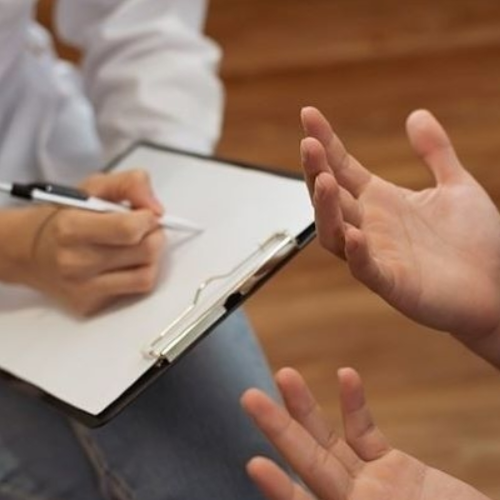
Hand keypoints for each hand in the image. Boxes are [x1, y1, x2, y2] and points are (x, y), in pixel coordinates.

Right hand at [25, 169, 165, 314]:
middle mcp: (75, 262)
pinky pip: (133, 291)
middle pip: (145, 252)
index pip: (130, 229)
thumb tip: (156, 208)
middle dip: (154, 236)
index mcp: (72, 228)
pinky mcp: (89, 306)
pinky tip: (124, 265)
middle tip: (144, 229)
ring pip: (146, 276)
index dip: (148, 219)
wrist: (24, 251)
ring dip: (150, 259)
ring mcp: (83, 288)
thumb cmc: (61, 218)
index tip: (145, 214)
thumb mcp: (92, 187)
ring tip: (136, 247)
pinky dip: (137, 276)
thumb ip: (129, 184)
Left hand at [242, 367, 489, 499]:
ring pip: (330, 441)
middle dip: (279, 429)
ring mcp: (372, 485)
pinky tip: (345, 377)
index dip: (281, 489)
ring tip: (285, 375)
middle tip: (249, 397)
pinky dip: (355, 405)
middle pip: (309, 463)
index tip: (254, 464)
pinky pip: (366, 434)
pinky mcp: (394, 468)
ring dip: (307, 408)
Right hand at [300, 107, 499, 343]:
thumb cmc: (476, 243)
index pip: (343, 167)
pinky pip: (365, 268)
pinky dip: (356, 254)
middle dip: (315, 170)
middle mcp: (371, 225)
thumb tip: (417, 115)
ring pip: (334, 232)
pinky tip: (353, 235)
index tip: (309, 115)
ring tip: (324, 181)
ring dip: (325, 208)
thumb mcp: (457, 186)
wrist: (499, 287)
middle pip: (330, 196)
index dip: (325, 142)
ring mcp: (377, 253)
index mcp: (382, 201)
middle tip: (308, 144)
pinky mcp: (392, 282)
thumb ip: (436, 152)